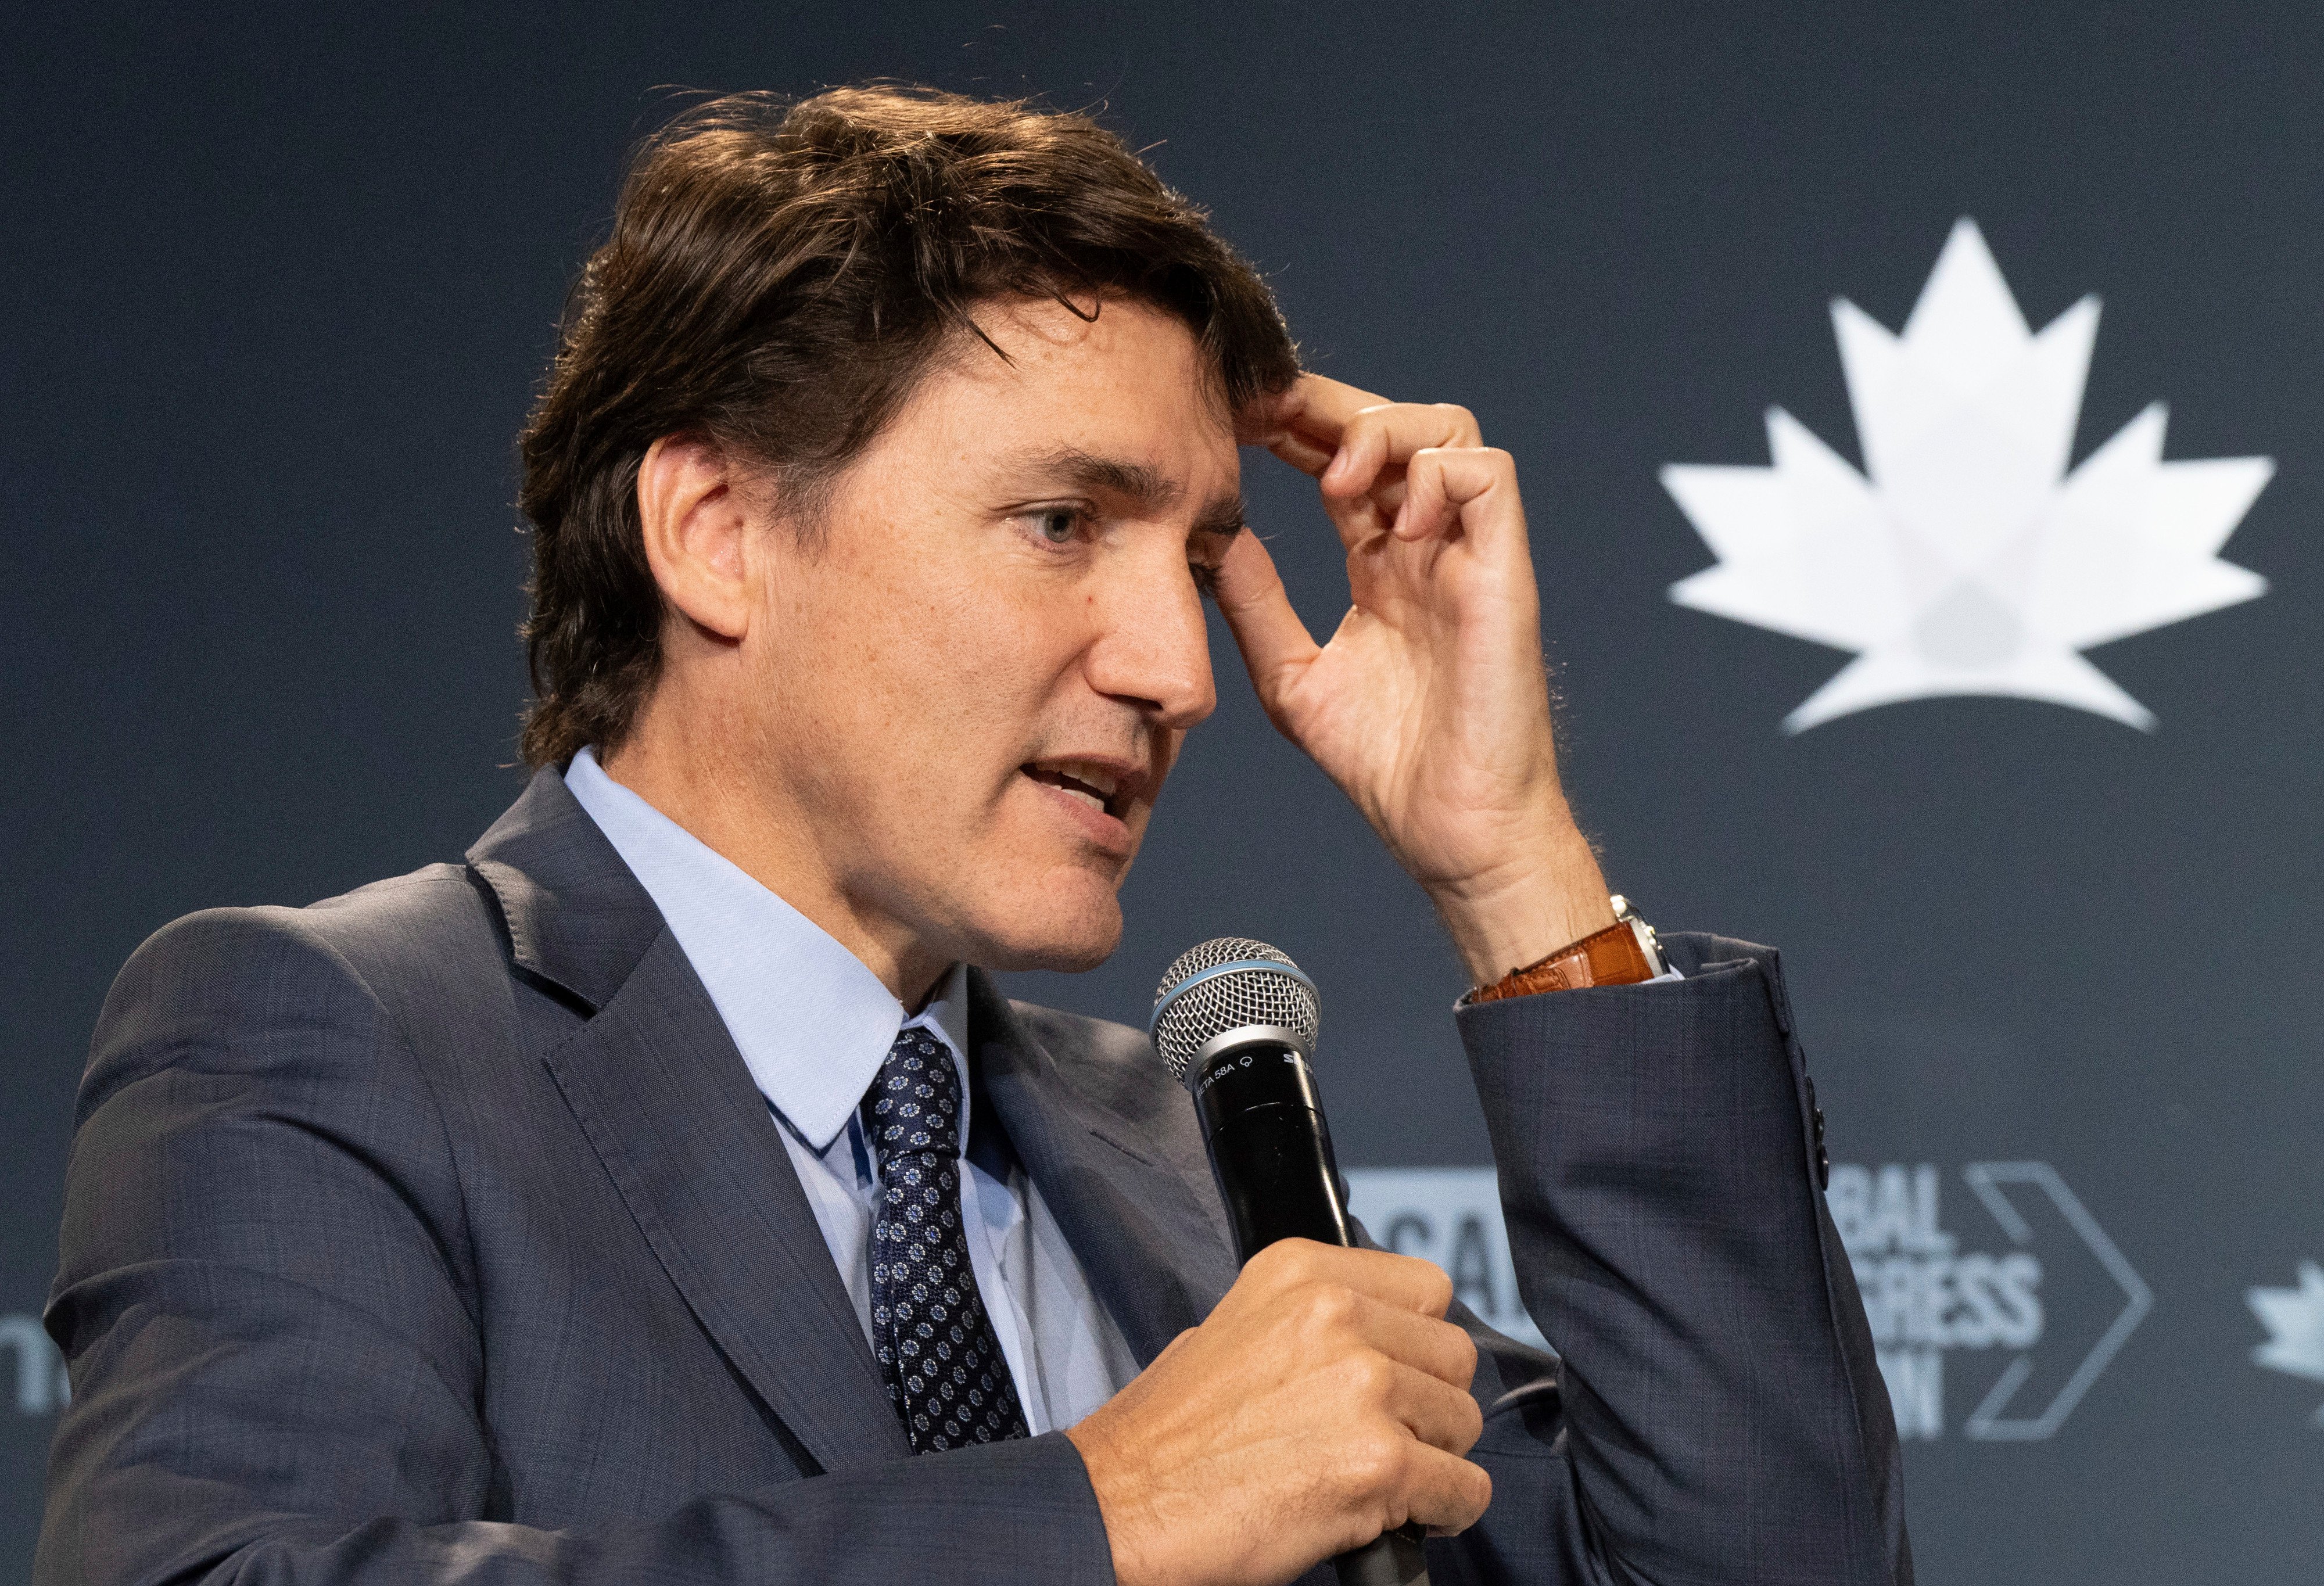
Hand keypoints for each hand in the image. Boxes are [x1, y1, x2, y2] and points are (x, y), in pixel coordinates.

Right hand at [1064, 1240, 1488, 1585]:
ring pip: (1463, 1423)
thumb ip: (1310, 1323)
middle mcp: (1339, 1315)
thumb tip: (1376, 1345)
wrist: (1119, 1508)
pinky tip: (1400, 1517)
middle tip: (1387, 1437)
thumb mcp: (1230, 1330)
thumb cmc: (1164, 1438)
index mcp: (1302, 1273)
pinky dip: (1444, 1511)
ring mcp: (1364, 1386)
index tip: (1398, 1375)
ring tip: (1378, 1480)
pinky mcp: (1379, 1462)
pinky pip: (1464, 1490)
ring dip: (1434, 1458)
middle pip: (1453, 1356)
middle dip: (1429, 1404)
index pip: (1428, 1290)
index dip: (1417, 1343)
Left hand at [1216, 374, 1612, 981]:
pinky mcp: (1505, 571)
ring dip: (1384, 431)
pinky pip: (1489, 475)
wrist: (1450, 831)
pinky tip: (1392, 520)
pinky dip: (1437, 473)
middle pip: (1394, 424)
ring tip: (1333, 478)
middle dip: (1328, 404)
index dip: (1293, 430)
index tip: (1233, 423)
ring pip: (1448, 429)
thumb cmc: (1387, 768)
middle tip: (1267, 410)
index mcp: (1380, 565)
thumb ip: (1257, 605)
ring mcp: (1469, 554)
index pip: (1340, 463)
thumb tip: (1213, 534)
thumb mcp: (1292, 676)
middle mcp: (1428, 548)